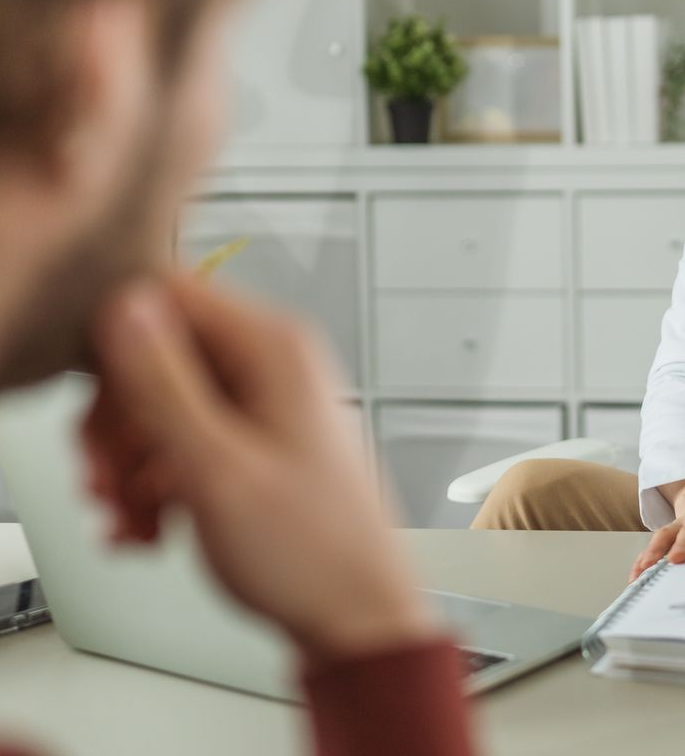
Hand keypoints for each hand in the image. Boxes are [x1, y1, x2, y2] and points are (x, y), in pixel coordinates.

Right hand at [83, 273, 436, 664]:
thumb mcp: (216, 467)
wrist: (356, 618)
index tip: (100, 412)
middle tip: (105, 479)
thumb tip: (127, 307)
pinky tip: (150, 527)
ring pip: (161, 405)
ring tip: (131, 516)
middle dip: (118, 423)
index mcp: (275, 348)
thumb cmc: (312, 553)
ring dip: (130, 464)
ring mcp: (265, 404)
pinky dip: (155, 484)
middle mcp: (274, 365)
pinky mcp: (254, 443)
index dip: (117, 349)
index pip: (169, 295)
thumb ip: (165, 385)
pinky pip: (181, 441)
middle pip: (156, 355)